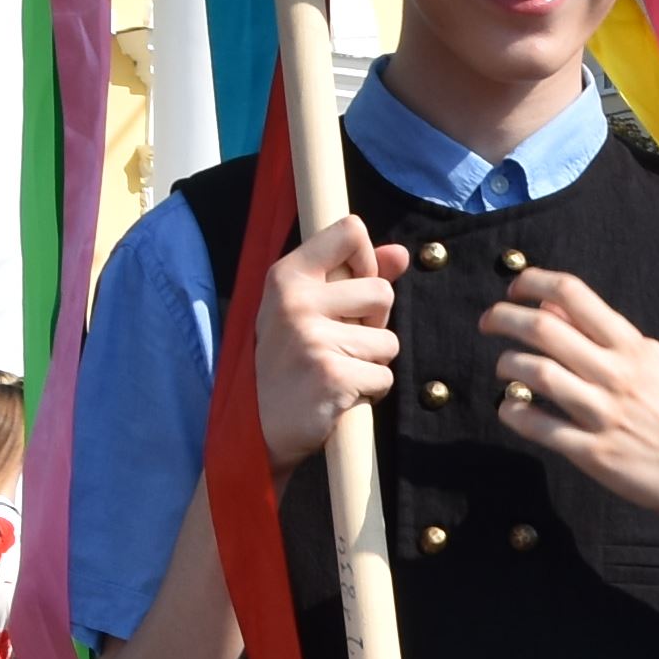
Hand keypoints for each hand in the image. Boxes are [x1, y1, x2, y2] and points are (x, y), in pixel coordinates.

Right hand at [247, 216, 402, 469]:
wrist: (257, 427)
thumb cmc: (289, 362)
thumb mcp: (309, 309)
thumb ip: (356, 276)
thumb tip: (401, 255)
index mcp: (287, 276)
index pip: (350, 231)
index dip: (368, 261)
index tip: (354, 287)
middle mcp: (297, 301)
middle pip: (382, 292)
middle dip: (375, 324)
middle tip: (340, 344)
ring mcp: (313, 339)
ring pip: (388, 341)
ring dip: (372, 362)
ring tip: (337, 371)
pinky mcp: (333, 376)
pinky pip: (384, 377)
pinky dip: (370, 392)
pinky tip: (339, 394)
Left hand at [478, 270, 658, 532]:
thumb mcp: (654, 365)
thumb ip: (607, 336)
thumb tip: (553, 306)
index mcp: (634, 347)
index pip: (575, 294)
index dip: (534, 282)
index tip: (514, 289)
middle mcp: (618, 375)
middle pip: (545, 328)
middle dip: (505, 318)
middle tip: (489, 322)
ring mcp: (604, 415)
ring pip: (537, 373)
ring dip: (507, 364)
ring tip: (504, 367)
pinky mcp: (593, 454)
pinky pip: (539, 426)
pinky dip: (514, 412)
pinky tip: (510, 407)